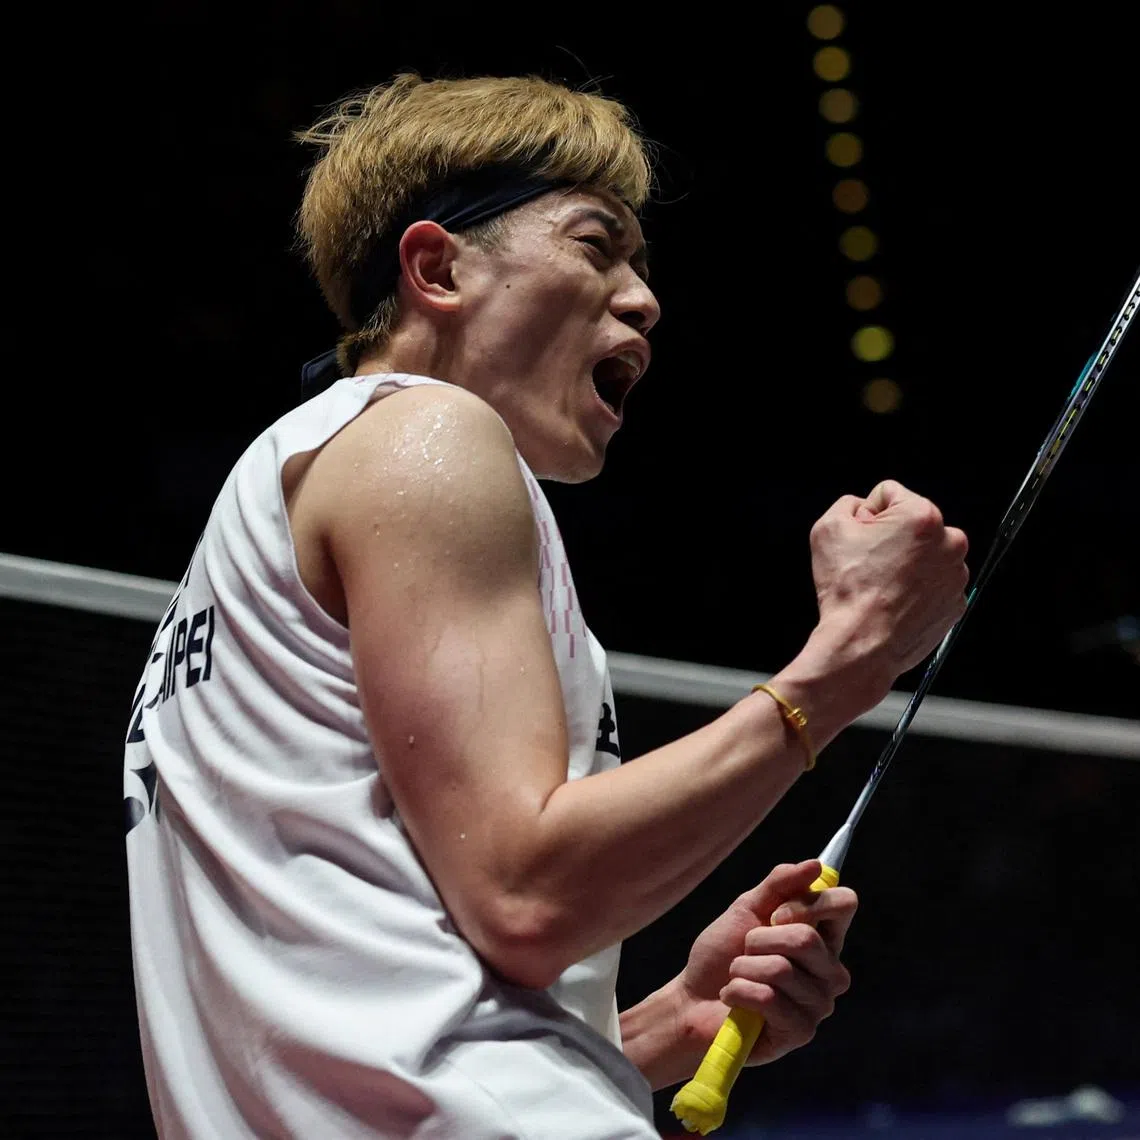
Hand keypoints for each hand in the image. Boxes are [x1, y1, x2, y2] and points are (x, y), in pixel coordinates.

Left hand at [677, 860, 856, 1066]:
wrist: (693, 999)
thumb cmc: (722, 954)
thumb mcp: (746, 909)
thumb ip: (779, 885)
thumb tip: (815, 865)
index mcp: (823, 937)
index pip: (844, 904)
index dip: (808, 903)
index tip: (775, 915)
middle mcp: (830, 970)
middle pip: (807, 937)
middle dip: (759, 939)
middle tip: (745, 950)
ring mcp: (819, 1003)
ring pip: (782, 969)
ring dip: (743, 968)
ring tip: (737, 976)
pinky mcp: (801, 1032)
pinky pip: (768, 998)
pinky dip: (739, 992)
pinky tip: (734, 1000)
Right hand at [808, 479, 968, 700]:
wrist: (862, 645)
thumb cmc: (848, 591)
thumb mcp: (827, 528)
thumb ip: (847, 504)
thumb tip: (860, 509)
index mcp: (923, 516)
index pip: (889, 495)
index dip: (866, 515)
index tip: (860, 538)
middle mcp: (950, 542)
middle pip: (912, 525)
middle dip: (890, 538)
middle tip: (868, 564)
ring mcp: (956, 576)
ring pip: (924, 555)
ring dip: (905, 564)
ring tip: (880, 586)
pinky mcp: (955, 603)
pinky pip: (933, 584)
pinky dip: (915, 589)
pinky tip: (893, 601)